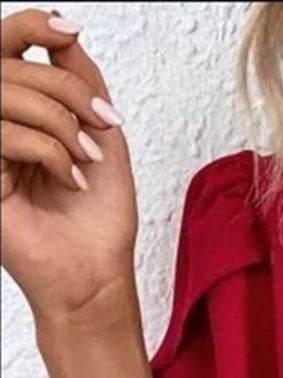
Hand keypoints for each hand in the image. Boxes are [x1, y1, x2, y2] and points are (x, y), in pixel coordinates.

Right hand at [1, 9, 137, 321]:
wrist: (97, 273)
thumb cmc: (98, 218)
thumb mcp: (100, 133)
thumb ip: (79, 80)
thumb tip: (62, 30)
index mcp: (19, 110)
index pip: (6, 47)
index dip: (30, 26)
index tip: (68, 30)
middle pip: (9, 65)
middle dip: (64, 88)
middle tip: (100, 123)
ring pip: (6, 95)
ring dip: (60, 123)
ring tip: (87, 158)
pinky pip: (4, 134)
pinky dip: (47, 151)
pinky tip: (69, 178)